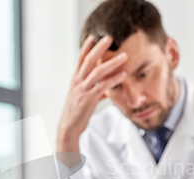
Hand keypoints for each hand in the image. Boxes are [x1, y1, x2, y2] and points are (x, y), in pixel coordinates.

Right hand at [57, 35, 127, 155]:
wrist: (69, 127)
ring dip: (112, 63)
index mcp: (75, 80)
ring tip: (124, 56)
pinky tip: (123, 75)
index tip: (93, 36)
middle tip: (109, 38)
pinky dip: (114, 79)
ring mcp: (82, 90)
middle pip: (88, 61)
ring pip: (97, 72)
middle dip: (99, 48)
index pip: (80, 59)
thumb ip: (96, 92)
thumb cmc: (78, 113)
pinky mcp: (88, 99)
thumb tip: (107, 91)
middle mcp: (77, 82)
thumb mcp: (85, 99)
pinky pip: (102, 86)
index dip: (86, 47)